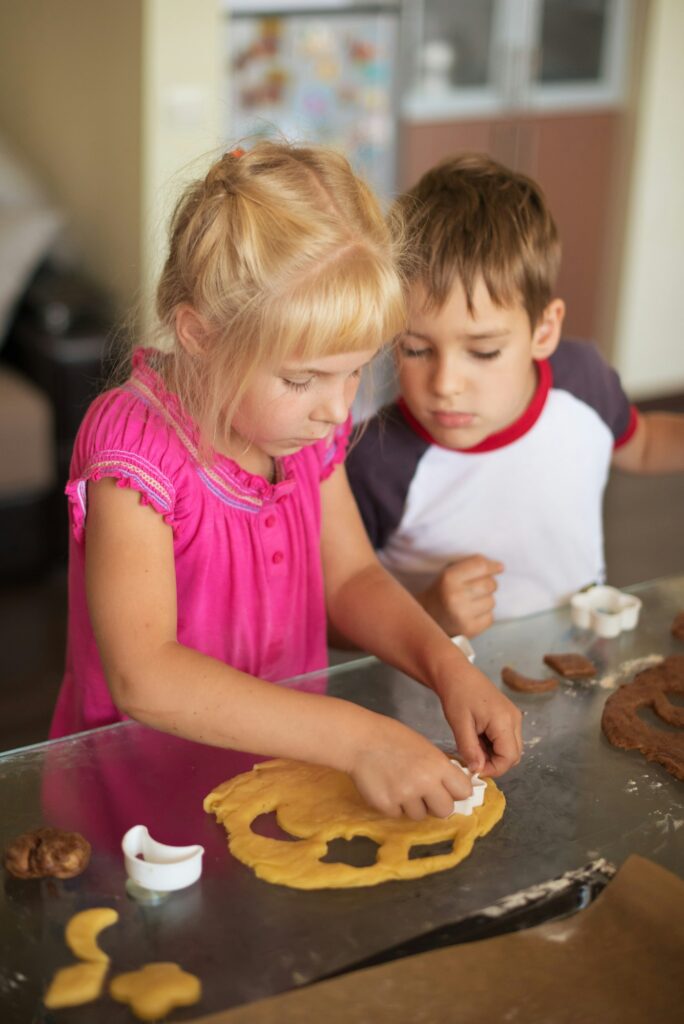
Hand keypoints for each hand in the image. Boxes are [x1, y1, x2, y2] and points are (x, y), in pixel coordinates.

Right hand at [349, 715, 473, 819]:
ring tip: (400, 787)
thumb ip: (438, 768)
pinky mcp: (387, 806)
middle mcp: (425, 783)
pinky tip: (386, 788)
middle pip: (445, 810)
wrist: (359, 740)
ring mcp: (405, 796)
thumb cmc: (391, 737)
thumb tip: (450, 787)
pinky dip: (394, 806)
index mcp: (438, 765)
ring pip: (420, 815)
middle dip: (437, 804)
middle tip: (425, 794)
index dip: (456, 791)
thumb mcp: (423, 747)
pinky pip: (398, 814)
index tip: (449, 790)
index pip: (463, 791)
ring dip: (413, 806)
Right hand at [418, 555, 503, 637]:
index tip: (498, 567)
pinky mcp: (469, 629)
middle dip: (489, 583)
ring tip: (472, 602)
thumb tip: (498, 567)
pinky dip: (485, 615)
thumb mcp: (447, 574)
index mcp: (449, 578)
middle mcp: (456, 596)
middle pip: (490, 584)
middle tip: (479, 587)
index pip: (480, 566)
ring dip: (486, 600)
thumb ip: (469, 567)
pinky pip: (490, 618)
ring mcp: (463, 615)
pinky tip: (473, 613)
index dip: (492, 566)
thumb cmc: (440, 593)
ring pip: (492, 601)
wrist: (425, 619)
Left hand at [434, 660, 522, 778]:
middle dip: (494, 763)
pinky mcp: (508, 715)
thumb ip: (470, 750)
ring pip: (511, 748)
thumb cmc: (456, 694)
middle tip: (472, 759)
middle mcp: (515, 719)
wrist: (455, 672)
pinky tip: (477, 738)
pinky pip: (507, 738)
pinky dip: (494, 745)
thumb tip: (477, 770)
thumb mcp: (459, 724)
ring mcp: (513, 716)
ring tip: (472, 745)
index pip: (509, 757)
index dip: (493, 769)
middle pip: (514, 755)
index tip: (474, 768)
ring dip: (493, 754)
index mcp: (504, 720)